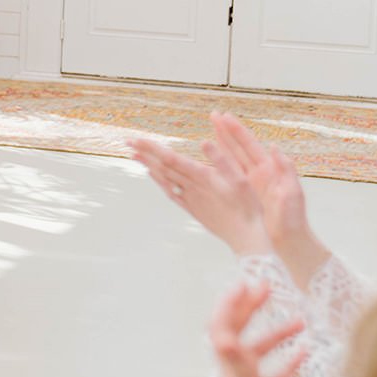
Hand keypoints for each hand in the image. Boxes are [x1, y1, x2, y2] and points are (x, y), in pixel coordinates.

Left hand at [129, 136, 270, 254]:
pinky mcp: (192, 209)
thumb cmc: (248, 207)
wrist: (245, 236)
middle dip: (145, 152)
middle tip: (128, 141)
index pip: (171, 158)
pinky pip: (170, 193)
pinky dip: (159, 182)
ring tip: (135, 155)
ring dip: (148, 165)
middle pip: (163, 166)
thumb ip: (222, 160)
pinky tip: (153, 175)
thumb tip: (204, 142)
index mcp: (203, 177)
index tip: (138, 139)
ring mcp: (190, 199)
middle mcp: (192, 187)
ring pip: (164, 179)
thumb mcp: (241, 179)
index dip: (153, 148)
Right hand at [209, 113, 315, 257]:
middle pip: (237, 148)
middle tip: (213, 116)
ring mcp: (248, 185)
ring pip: (230, 160)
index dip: (237, 131)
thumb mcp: (293, 192)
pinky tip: (205, 162)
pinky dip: (215, 168)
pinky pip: (226, 179)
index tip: (224, 117)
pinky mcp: (242, 197)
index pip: (250, 145)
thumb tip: (275, 148)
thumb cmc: (293, 218)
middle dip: (225, 132)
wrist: (289, 240)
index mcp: (269, 170)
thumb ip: (286, 170)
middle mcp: (257, 174)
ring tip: (207, 132)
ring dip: (219, 146)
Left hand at [210, 281, 311, 376]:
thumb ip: (243, 374)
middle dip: (247, 312)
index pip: (221, 334)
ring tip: (299, 320)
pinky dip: (287, 362)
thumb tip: (222, 335)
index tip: (245, 282)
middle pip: (235, 339)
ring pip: (258, 357)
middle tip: (265, 287)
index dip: (230, 306)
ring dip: (273, 335)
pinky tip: (306, 354)